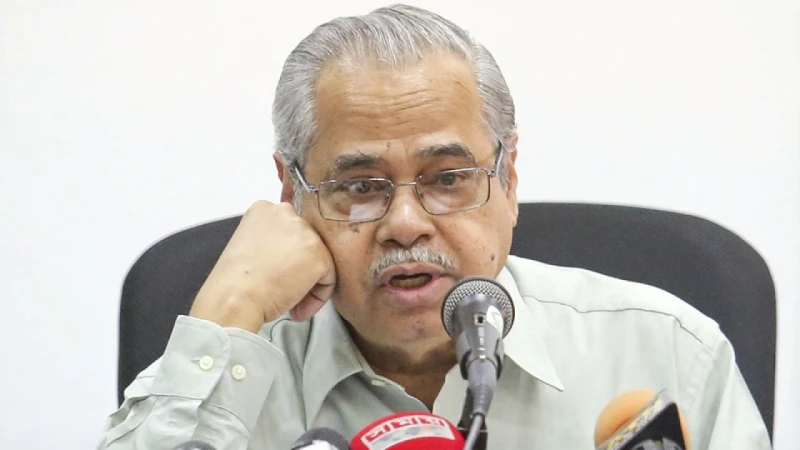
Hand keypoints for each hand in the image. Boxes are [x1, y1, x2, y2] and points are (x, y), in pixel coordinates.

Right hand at [189, 200, 335, 332]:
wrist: (234, 298)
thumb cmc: (234, 282)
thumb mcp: (248, 246)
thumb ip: (271, 242)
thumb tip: (290, 256)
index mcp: (264, 209)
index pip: (289, 230)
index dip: (285, 257)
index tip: (275, 274)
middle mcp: (287, 213)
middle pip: (307, 243)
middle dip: (299, 269)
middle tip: (283, 289)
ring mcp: (305, 233)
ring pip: (320, 260)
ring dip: (308, 285)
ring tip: (290, 303)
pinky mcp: (318, 255)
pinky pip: (329, 279)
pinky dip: (317, 298)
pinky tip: (297, 308)